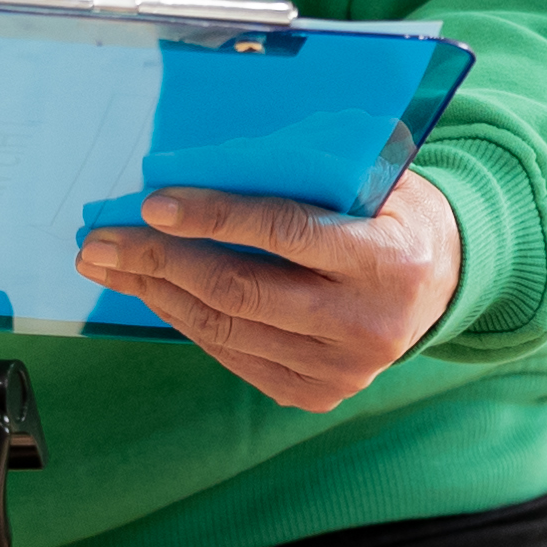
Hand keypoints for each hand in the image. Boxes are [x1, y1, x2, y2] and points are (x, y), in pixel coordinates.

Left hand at [71, 170, 463, 410]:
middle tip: (100, 241)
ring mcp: (340, 370)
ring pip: (227, 329)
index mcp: (386, 260)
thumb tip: (213, 152)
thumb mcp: (376, 179)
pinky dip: (188, 322)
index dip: (214, 218)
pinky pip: (234, 356)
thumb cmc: (396, 211)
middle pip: (240, 291)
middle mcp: (365, 324)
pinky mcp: (317, 393)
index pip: (285, 235)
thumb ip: (313, 172)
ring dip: (158, 294)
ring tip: (110, 266)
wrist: (446, 280)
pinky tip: (155, 294)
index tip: (154, 204)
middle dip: (159, 262)